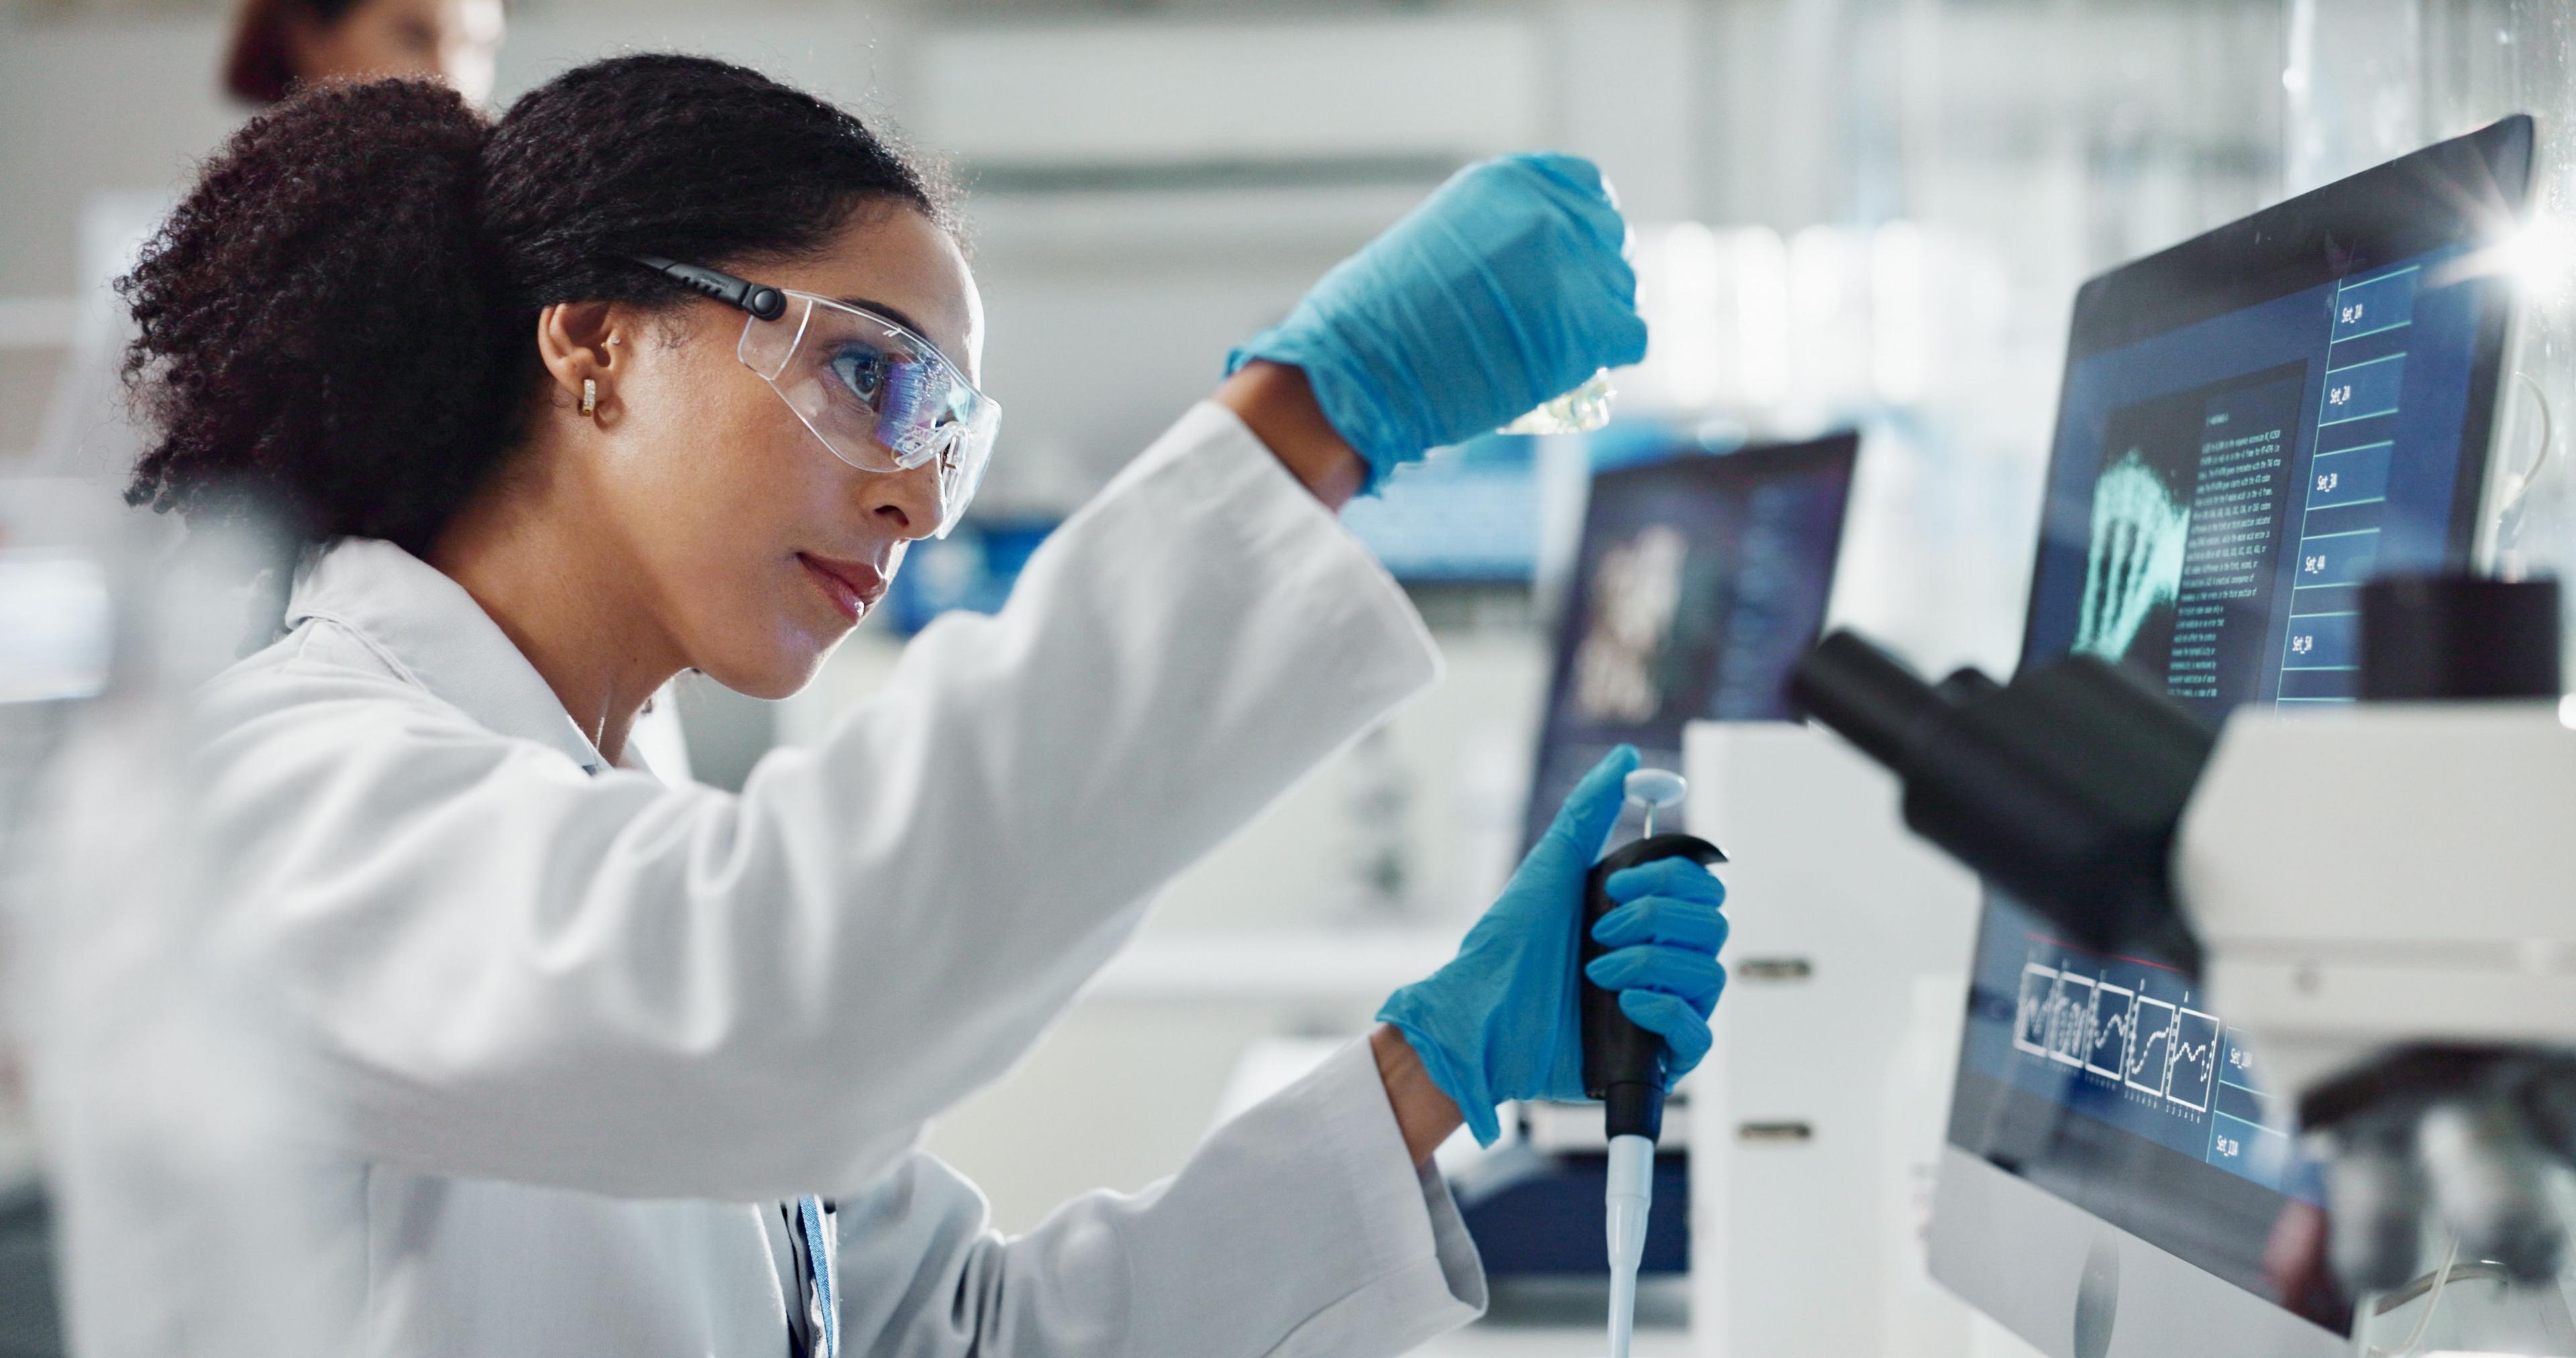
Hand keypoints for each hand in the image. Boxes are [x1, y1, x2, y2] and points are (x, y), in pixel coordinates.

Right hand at [1226, 153, 1647, 489]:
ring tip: (1552, 350)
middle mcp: (1550, 211)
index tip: (1565, 265)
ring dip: (1596, 320)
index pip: (1584, 187)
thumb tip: (1527, 270)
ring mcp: (1576, 264)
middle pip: (1608, 238)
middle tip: (1559, 320)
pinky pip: (1630, 336)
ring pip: (1621, 289)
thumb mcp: (1437, 243)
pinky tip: (1566, 373)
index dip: (1580, 231)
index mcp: (1508, 181)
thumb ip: (1492, 240)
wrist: (1363, 369)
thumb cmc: (1376, 321)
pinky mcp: (1591, 324)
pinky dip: (1604, 358)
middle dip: (1590, 279)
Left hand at [1375, 746, 1728, 1144]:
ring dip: (1651, 963)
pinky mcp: (1656, 1056)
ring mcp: (1662, 1008)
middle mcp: (1661, 960)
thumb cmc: (1507, 946)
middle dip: (1657, 919)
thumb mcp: (1550, 868)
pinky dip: (1667, 1010)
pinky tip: (1625, 1003)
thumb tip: (1627, 760)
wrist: (1478, 1018)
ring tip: (1596, 972)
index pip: (1702, 887)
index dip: (1670, 879)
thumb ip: (1589, 810)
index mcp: (1645, 917)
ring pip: (1710, 973)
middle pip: (1713, 925)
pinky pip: (1700, 1033)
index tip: (1614, 884)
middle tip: (1600, 930)